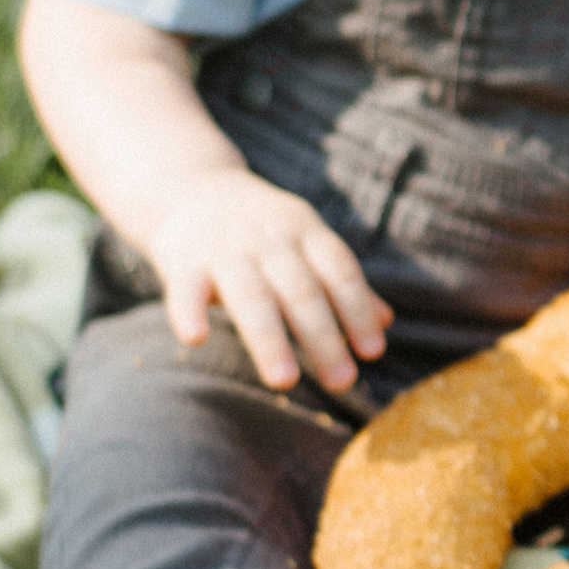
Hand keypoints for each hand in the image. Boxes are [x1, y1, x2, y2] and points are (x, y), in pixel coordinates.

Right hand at [144, 171, 393, 393]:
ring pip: (250, 296)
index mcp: (305, 232)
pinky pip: (185, 288)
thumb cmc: (262, 229)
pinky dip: (188, 311)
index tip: (372, 351)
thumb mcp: (306, 241)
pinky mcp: (183, 260)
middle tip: (342, 381)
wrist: (192, 186)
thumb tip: (385, 322)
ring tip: (284, 382)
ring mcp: (225, 249)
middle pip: (300, 291)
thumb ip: (341, 282)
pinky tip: (196, 338)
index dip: (357, 309)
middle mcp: (269, 239)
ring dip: (269, 339)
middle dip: (322, 337)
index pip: (339, 271)